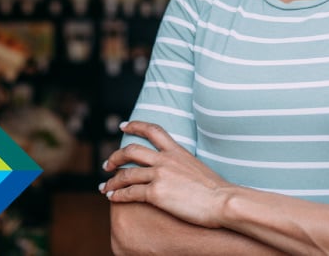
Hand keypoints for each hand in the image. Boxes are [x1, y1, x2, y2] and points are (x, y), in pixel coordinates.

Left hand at [99, 121, 235, 228]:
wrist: (223, 202)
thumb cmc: (216, 191)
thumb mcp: (198, 168)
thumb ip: (182, 165)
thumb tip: (176, 172)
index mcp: (177, 151)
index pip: (152, 130)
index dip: (135, 125)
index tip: (122, 126)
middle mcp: (165, 159)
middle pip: (131, 150)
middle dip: (115, 157)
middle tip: (107, 164)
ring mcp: (160, 175)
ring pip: (126, 173)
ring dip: (112, 180)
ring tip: (105, 187)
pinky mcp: (156, 193)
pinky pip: (130, 192)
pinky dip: (118, 194)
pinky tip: (112, 198)